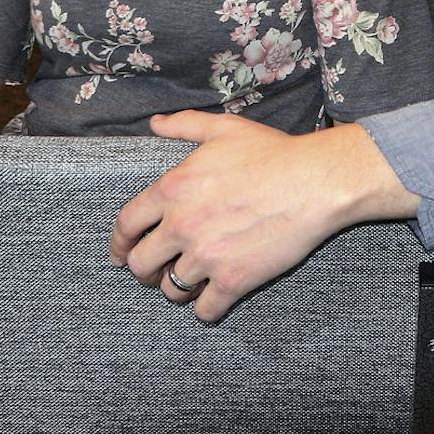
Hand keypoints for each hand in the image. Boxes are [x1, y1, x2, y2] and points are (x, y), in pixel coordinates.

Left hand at [111, 112, 416, 322]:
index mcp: (172, 188)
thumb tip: (154, 123)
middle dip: (143, 271)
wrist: (315, 182)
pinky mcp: (234, 280)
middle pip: (140, 264)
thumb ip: (183, 125)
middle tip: (154, 273)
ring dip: (176, 289)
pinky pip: (205, 309)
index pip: (126, 225)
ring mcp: (207, 256)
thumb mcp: (223, 129)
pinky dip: (206, 309)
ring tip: (187, 284)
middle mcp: (182, 225)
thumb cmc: (272, 153)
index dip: (119, 243)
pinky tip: (213, 301)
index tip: (120, 253)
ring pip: (171, 290)